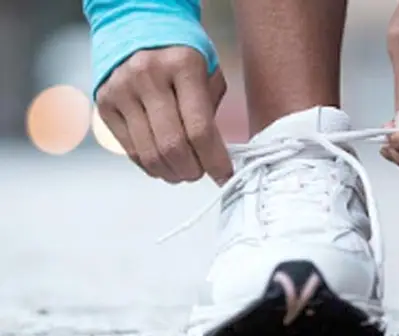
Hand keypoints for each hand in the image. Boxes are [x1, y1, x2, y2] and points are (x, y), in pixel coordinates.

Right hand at [96, 47, 232, 184]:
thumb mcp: (208, 73)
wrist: (137, 28)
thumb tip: (216, 156)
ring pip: (149, 154)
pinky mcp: (105, 104)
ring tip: (184, 172)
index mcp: (182, 66)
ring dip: (172, 173)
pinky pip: (130, 150)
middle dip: (193, 170)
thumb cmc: (180, 56)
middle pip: (172, 146)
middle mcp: (147, 76)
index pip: (199, 129)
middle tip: (202, 173)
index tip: (224, 175)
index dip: (214, 160)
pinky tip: (164, 164)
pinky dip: (151, 166)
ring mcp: (122, 90)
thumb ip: (212, 112)